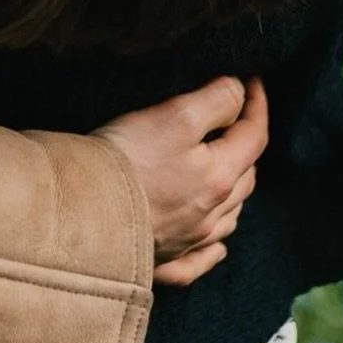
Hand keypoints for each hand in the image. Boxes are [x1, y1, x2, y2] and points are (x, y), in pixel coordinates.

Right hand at [96, 77, 267, 286]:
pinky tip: (216, 247)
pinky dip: (213, 249)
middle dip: (246, 146)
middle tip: (235, 121)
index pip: (254, 136)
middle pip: (245, 178)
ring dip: (235, 194)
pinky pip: (201, 259)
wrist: (85, 214)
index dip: (257, 104)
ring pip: (228, 218)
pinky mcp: (164, 262)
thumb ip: (215, 101)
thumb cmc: (129, 160)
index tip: (253, 80)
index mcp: (220, 177)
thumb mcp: (175, 117)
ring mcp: (189, 242)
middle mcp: (211, 214)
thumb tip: (240, 91)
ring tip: (228, 174)